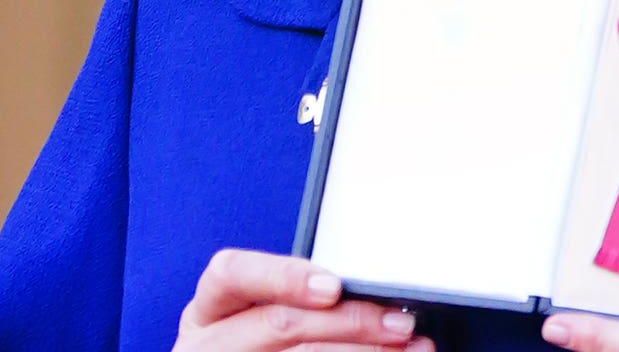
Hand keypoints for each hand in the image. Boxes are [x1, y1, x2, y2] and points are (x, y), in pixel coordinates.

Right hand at [173, 248, 432, 351]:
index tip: (333, 287)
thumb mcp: (256, 315)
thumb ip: (304, 299)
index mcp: (210, 309)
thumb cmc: (255, 343)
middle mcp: (210, 343)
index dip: (282, 277)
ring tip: (408, 349)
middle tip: (399, 323)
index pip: (231, 274)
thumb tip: (378, 297)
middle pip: (278, 324)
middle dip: (348, 321)